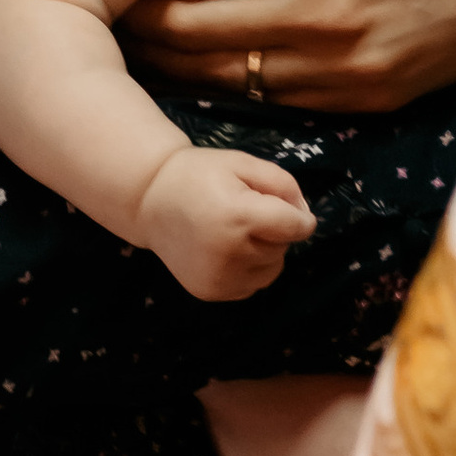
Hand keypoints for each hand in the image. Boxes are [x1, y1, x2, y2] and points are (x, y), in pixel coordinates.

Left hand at [121, 0, 455, 111]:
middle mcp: (329, 13)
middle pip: (198, 28)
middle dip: (145, 14)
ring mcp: (351, 63)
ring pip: (227, 74)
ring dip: (173, 56)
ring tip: (136, 31)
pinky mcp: (370, 92)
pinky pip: (275, 98)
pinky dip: (229, 80)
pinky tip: (203, 56)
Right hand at [143, 147, 314, 299]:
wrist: (149, 199)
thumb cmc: (200, 174)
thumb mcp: (243, 163)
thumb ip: (283, 184)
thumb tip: (305, 218)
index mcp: (238, 217)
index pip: (296, 227)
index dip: (299, 214)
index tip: (287, 205)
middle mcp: (229, 254)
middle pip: (283, 247)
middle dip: (276, 230)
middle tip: (248, 210)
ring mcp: (218, 278)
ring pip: (271, 270)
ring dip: (266, 252)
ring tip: (238, 231)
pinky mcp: (210, 292)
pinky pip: (251, 285)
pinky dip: (250, 269)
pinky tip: (228, 249)